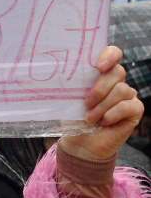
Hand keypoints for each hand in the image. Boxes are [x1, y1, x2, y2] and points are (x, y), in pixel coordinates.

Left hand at [59, 46, 143, 160]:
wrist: (80, 144)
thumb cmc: (74, 119)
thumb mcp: (70, 99)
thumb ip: (74, 85)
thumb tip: (63, 74)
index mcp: (101, 73)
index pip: (113, 53)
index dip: (109, 55)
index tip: (99, 66)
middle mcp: (117, 82)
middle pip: (117, 72)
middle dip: (99, 89)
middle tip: (86, 103)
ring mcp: (128, 95)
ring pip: (122, 89)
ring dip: (103, 106)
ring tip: (90, 118)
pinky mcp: (135, 110)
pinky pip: (128, 105)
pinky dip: (113, 114)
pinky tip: (104, 122)